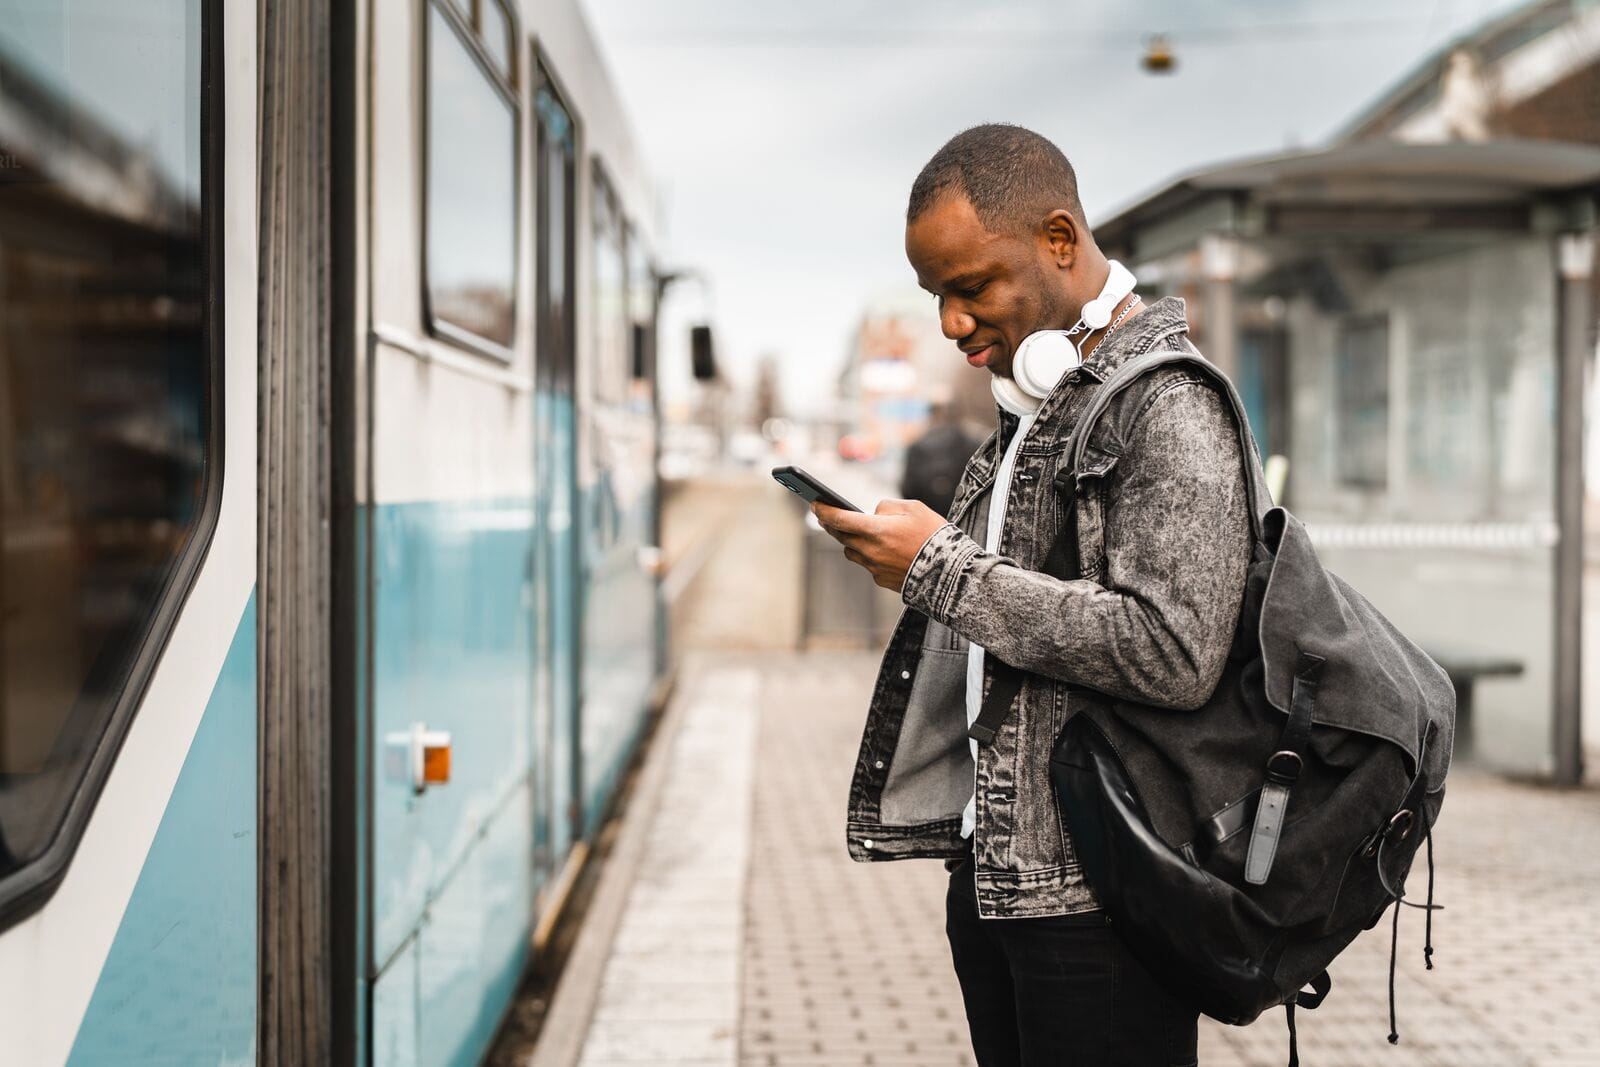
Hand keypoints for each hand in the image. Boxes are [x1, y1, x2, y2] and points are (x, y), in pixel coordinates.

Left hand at [811, 498, 947, 590]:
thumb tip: (872, 513)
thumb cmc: (935, 536)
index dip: (824, 510)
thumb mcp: (914, 508)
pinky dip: (870, 554)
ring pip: (852, 551)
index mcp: (876, 530)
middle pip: (841, 536)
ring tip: (854, 529)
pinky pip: (868, 564)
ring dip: (851, 540)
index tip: (814, 503)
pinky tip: (880, 548)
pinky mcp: (881, 580)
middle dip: (832, 524)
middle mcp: (870, 551)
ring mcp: (875, 568)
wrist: (951, 573)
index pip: (839, 519)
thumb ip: (887, 507)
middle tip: (825, 514)